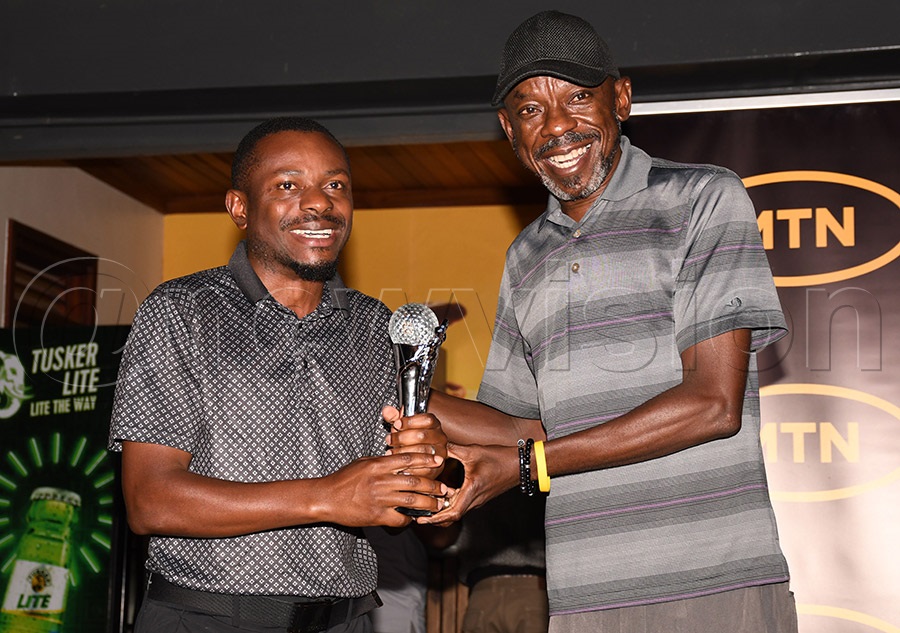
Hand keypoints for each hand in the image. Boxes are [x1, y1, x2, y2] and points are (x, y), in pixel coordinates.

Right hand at [322, 452, 447, 527]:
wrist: (326, 498)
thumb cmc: (344, 479)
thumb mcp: (363, 462)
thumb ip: (382, 461)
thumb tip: (400, 458)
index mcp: (378, 465)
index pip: (407, 459)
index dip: (425, 459)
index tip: (438, 460)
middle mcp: (381, 481)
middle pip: (415, 481)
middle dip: (433, 485)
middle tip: (444, 488)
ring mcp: (379, 499)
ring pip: (412, 500)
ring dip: (428, 503)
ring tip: (438, 504)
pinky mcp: (376, 516)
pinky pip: (399, 518)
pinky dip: (409, 519)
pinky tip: (414, 519)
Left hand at [383, 405, 447, 478]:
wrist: (418, 458)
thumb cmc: (409, 439)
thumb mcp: (402, 426)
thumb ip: (394, 417)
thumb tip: (386, 410)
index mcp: (434, 425)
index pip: (427, 419)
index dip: (410, 421)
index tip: (397, 424)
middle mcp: (441, 438)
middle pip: (422, 435)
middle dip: (402, 438)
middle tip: (389, 439)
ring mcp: (440, 453)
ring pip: (422, 451)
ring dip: (403, 452)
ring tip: (390, 452)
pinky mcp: (437, 468)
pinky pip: (423, 468)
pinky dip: (409, 467)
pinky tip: (398, 464)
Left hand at [417, 442, 518, 526]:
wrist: (521, 464)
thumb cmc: (500, 458)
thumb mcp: (473, 451)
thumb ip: (452, 450)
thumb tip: (435, 446)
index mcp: (472, 491)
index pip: (451, 513)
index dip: (435, 518)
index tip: (421, 519)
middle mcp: (475, 499)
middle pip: (452, 515)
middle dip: (435, 516)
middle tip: (419, 513)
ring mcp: (478, 499)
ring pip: (457, 509)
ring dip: (443, 508)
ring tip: (428, 502)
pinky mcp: (481, 495)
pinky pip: (463, 503)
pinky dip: (452, 501)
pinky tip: (444, 492)